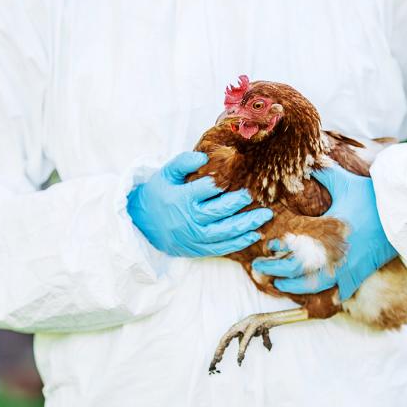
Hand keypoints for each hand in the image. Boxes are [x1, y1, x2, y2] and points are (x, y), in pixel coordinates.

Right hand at [127, 151, 272, 256]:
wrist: (142, 224)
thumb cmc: (158, 194)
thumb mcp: (165, 174)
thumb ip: (182, 162)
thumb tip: (203, 157)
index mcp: (181, 199)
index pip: (206, 189)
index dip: (219, 183)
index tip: (230, 178)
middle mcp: (189, 219)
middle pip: (219, 212)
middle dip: (238, 203)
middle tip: (251, 195)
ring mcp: (194, 237)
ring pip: (225, 232)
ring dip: (247, 224)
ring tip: (264, 216)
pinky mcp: (198, 249)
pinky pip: (221, 248)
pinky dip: (239, 243)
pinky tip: (254, 235)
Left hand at [252, 165, 396, 300]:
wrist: (402, 216)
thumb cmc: (372, 199)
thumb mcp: (344, 182)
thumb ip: (323, 174)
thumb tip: (308, 163)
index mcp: (324, 232)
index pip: (292, 247)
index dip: (276, 249)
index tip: (268, 246)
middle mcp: (332, 254)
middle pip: (296, 271)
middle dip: (275, 271)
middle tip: (260, 268)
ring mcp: (346, 268)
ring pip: (313, 287)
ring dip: (293, 287)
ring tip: (279, 284)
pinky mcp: (358, 274)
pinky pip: (337, 291)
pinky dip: (322, 294)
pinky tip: (311, 293)